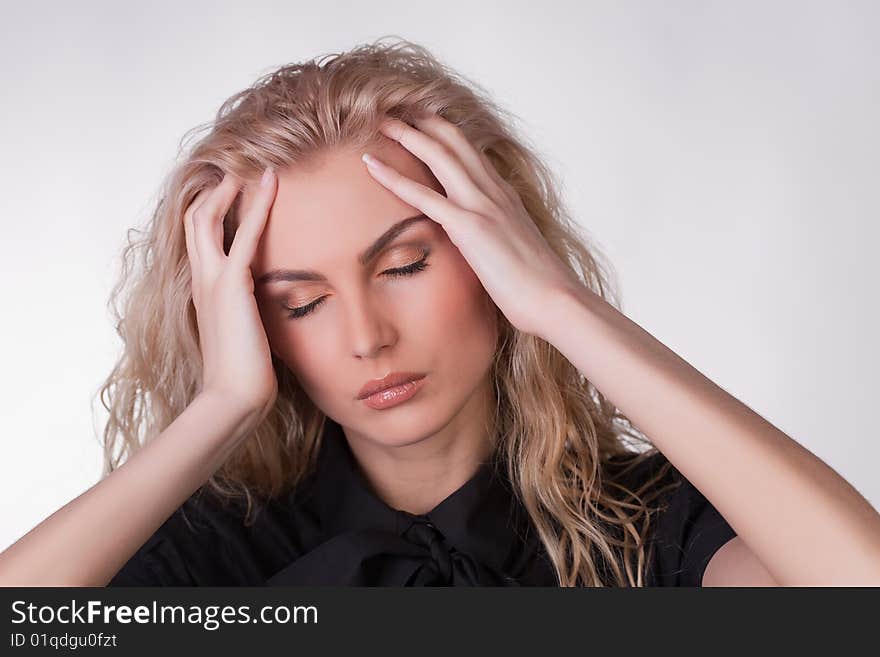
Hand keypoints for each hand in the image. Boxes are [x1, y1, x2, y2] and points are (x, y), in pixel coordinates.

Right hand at [183, 167, 278, 423]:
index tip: (232, 192)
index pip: (199, 239)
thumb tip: (263, 309)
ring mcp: (212, 280)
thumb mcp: (244, 334)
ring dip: (226, 190)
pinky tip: (271, 182)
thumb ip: (248, 313)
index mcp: (204, 290)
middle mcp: (201, 279)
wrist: (234, 396)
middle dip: (212, 192)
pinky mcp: (232, 284)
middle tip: (236, 169)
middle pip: (193, 219)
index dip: (211, 211)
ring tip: (248, 166)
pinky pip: (244, 234)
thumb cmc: (243, 373)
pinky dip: (257, 204)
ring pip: (205, 217)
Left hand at [361, 114, 582, 338]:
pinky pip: (424, 196)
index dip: (443, 132)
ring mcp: (483, 206)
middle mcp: (494, 192)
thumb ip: (496, 239)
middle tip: (393, 106)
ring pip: (439, 156)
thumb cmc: (538, 288)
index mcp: (505, 197)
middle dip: (422, 120)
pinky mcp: (470, 227)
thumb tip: (483, 247)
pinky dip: (394, 177)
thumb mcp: (515, 253)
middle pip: (455, 141)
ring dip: (406, 134)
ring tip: (377, 119)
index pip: (471, 152)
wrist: (556, 301)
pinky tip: (371, 165)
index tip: (419, 120)